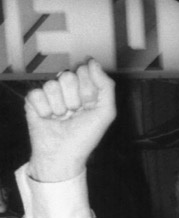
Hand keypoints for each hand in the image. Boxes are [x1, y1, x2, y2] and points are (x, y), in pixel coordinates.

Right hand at [25, 59, 115, 181]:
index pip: (84, 70)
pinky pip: (37, 94)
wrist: (63, 155)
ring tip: (62, 119)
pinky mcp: (33, 101)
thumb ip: (106, 85)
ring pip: (52, 85)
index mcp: (84, 88)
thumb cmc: (85, 137)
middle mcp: (67, 89)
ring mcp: (50, 94)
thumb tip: (92, 61)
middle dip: (73, 98)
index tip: (89, 106)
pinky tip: (48, 119)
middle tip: (74, 113)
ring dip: (59, 107)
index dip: (87, 90)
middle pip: (67, 75)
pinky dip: (44, 110)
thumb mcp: (105, 112)